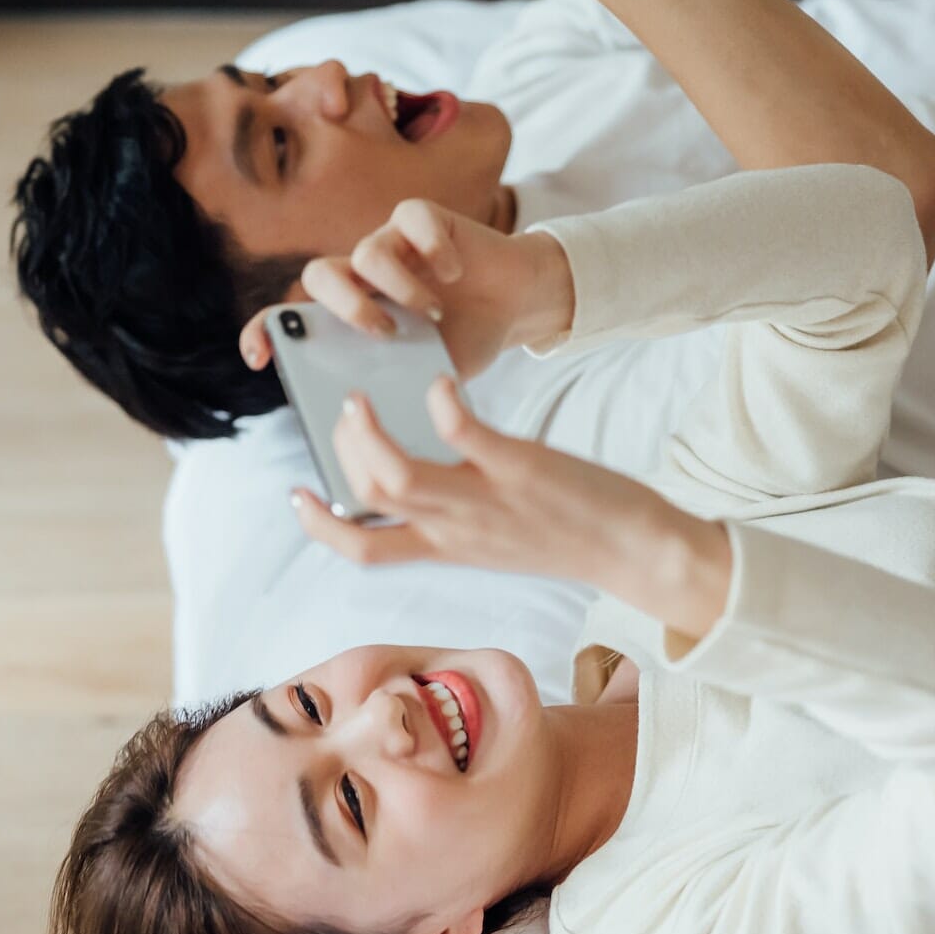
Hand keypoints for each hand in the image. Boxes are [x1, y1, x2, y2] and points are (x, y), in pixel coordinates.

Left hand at [239, 201, 574, 381]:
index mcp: (352, 316)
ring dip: (399, 287)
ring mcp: (392, 244)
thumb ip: (398, 388)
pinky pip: (411, 219)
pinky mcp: (425, 219)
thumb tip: (374, 426)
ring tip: (433, 312)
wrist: (515, 304)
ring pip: (367, 252)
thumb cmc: (465, 341)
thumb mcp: (429, 373)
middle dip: (344, 307)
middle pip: (319, 275)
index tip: (258, 359)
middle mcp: (363, 277)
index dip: (264, 333)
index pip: (291, 318)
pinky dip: (433, 249)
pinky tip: (455, 273)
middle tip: (383, 334)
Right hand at [292, 379, 732, 639]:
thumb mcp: (495, 538)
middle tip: (342, 412)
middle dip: (341, 454)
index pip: (363, 550)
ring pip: (398, 476)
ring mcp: (486, 500)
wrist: (638, 551)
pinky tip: (440, 382)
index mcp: (448, 547)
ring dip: (368, 433)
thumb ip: (452, 513)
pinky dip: (442, 404)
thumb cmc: (567, 534)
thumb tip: (418, 475)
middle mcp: (459, 529)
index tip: (296, 495)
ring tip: (360, 397)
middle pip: (370, 501)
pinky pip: (465, 435)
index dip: (320, 526)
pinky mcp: (521, 468)